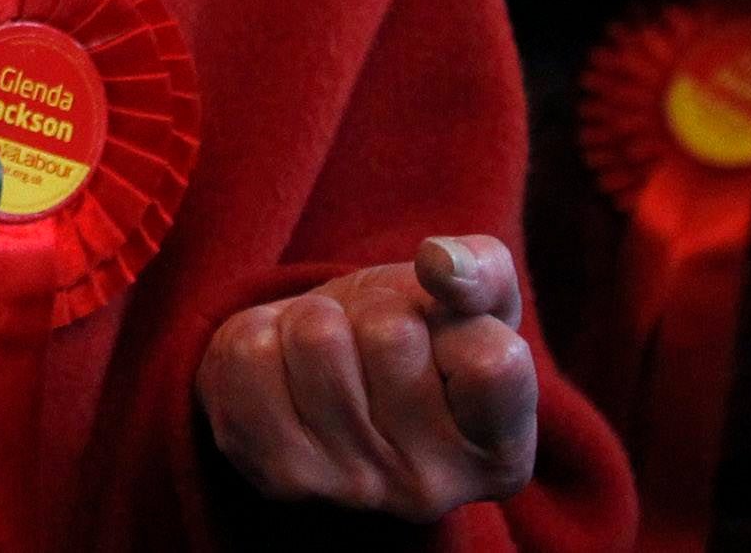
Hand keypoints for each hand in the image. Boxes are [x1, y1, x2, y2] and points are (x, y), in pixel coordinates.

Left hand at [198, 235, 540, 518]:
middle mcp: (432, 487)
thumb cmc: (417, 340)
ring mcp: (351, 487)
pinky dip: (261, 331)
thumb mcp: (469, 303)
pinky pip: (251, 353)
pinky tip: (284, 368)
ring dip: (314, 317)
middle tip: (373, 340)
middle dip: (375, 308)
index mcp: (499, 451)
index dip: (457, 315)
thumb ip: (483, 271)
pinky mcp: (276, 471)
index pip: (493, 362)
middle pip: (392, 333)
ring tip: (329, 352)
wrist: (325, 385)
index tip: (442, 324)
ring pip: (316, 336)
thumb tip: (440, 263)